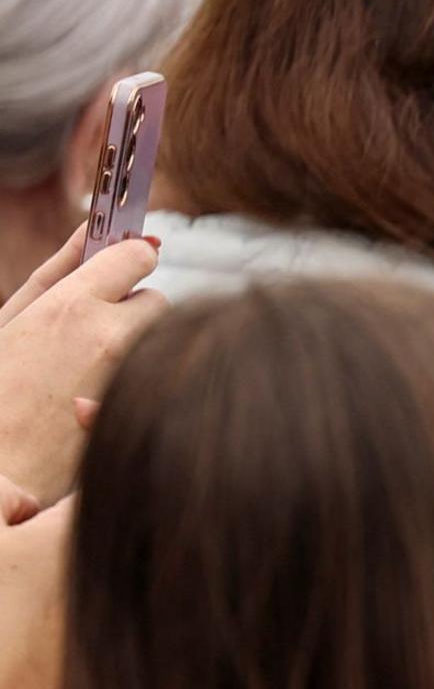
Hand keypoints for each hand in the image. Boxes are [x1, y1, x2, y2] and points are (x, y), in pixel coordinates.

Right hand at [0, 234, 162, 503]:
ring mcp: (135, 377)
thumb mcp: (15, 317)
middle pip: (157, 300)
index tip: (121, 268)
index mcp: (71, 307)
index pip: (137, 255)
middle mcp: (112, 337)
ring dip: (139, 345)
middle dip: (132, 311)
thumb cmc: (0, 384)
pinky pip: (162, 376)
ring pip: (162, 339)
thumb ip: (60, 268)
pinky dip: (144, 379)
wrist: (3, 463)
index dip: (129, 259)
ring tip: (91, 370)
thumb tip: (94, 225)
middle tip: (91, 335)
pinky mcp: (147, 407)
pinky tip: (103, 395)